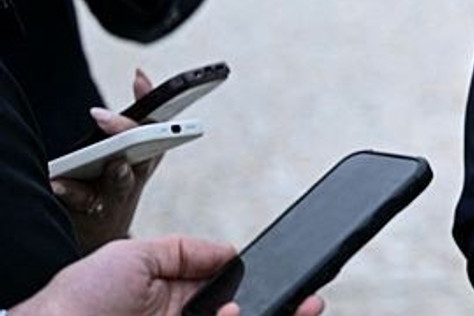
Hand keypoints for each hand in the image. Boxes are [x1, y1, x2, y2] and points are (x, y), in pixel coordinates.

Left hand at [8, 235, 324, 315]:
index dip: (267, 282)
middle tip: (310, 302)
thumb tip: (232, 252)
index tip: (295, 278)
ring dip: (270, 315)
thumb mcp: (132, 255)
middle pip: (249, 313)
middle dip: (286, 307)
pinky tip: (240, 314)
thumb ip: (186, 250)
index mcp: (176, 298)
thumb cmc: (77, 301)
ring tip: (287, 307)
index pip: (234, 289)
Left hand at [53, 70, 158, 251]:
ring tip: (113, 163)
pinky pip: (83, 202)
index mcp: (148, 155)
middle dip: (131, 135)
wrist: (101, 230)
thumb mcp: (125, 145)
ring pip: (122, 183)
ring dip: (119, 173)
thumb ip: (133, 114)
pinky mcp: (93, 213)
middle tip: (109, 118)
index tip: (139, 80)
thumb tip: (140, 75)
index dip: (154, 103)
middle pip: (144, 153)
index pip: (159, 125)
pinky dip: (72, 192)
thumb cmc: (112, 182)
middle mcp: (137, 175)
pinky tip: (59, 183)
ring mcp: (117, 196)